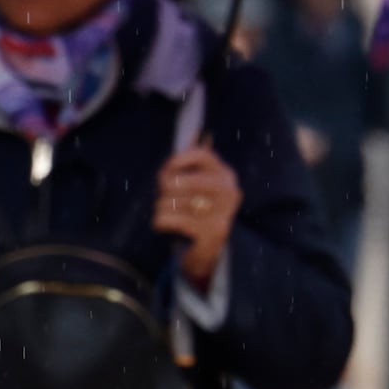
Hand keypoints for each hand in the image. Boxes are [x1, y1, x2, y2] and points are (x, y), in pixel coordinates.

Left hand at [154, 144, 238, 286]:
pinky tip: (164, 226)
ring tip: (168, 215)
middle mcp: (229, 191)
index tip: (166, 172)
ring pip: (170, 200)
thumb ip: (187, 166)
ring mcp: (223, 212)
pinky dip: (159, 221)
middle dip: (162, 190)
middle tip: (163, 199)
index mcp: (226, 176)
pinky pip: (169, 218)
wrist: (206, 254)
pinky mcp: (212, 232)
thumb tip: (194, 133)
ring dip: (160, 208)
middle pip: (178, 180)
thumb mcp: (193, 189)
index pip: (202, 154)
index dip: (176, 161)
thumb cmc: (193, 216)